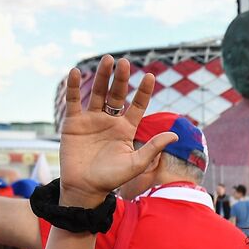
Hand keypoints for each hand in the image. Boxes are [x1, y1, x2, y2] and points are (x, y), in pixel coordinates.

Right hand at [58, 54, 177, 206]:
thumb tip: (175, 135)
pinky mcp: (74, 123)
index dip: (144, 91)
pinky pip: (74, 101)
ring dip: (102, 76)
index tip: (150, 76)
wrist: (84, 189)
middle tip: (125, 62)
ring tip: (108, 59)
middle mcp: (110, 121)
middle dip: (121, 79)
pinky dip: (73, 87)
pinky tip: (75, 72)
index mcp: (126, 129)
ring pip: (98, 93)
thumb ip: (153, 148)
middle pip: (117, 94)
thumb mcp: (136, 164)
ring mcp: (92, 120)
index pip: (138, 105)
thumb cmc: (111, 179)